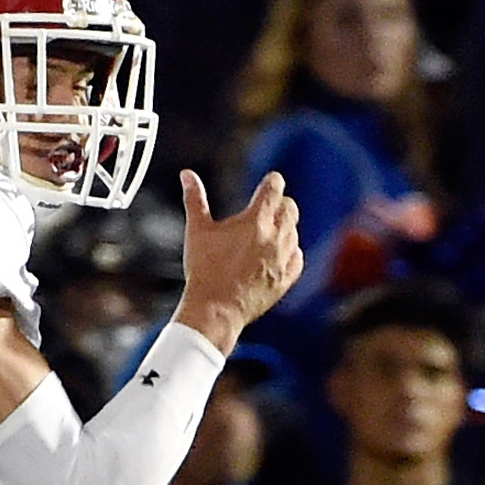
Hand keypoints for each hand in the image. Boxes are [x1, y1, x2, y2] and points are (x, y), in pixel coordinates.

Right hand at [176, 170, 303, 346]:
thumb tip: (187, 175)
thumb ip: (195, 199)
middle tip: (266, 208)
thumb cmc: (204, 270)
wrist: (215, 310)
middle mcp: (275, 236)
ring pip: (294, 231)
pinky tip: (277, 254)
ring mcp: (283, 258)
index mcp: (255, 220)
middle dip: (279, 204)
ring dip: (284, 227)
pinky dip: (290, 251)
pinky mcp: (286, 278)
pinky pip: (297, 257)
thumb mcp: (196, 231)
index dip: (271, 182)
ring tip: (266, 233)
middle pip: (290, 207)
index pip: (275, 187)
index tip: (268, 182)